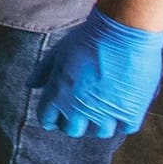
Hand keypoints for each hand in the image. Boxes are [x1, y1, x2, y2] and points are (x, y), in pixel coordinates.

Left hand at [29, 11, 162, 138]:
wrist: (124, 31)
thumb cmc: (88, 38)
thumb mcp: (58, 53)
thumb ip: (43, 72)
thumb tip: (30, 85)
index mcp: (58, 95)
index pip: (48, 120)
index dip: (51, 116)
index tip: (57, 113)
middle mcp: (80, 109)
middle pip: (73, 130)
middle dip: (74, 122)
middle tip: (81, 111)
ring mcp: (107, 112)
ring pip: (101, 132)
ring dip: (99, 123)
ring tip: (103, 109)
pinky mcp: (132, 111)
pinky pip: (125, 128)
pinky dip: (123, 121)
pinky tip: (121, 108)